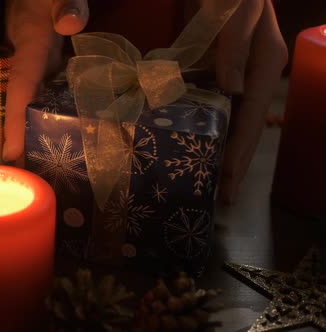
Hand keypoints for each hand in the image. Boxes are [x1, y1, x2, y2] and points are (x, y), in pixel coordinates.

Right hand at [2, 0, 88, 161]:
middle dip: (22, 141)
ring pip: (31, 108)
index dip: (15, 121)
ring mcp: (37, 70)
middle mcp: (27, 65)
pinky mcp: (46, 71)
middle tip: (28, 177)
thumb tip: (70, 24)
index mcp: (28, 50)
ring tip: (42, 168)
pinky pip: (44, 101)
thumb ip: (65, 5)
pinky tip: (61, 138)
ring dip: (34, 135)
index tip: (11, 152)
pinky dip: (48, 121)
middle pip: (21, 108)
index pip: (19, 90)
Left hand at [215, 0, 287, 203]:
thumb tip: (233, 90)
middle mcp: (255, 74)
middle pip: (246, 126)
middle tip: (223, 196)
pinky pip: (214, 104)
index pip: (253, 117)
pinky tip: (192, 142)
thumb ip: (236, 47)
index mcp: (266, 63)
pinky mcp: (220, 68)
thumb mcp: (238, 9)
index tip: (229, 181)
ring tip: (208, 180)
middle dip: (235, 162)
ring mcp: (238, 73)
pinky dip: (205, 125)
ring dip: (220, 149)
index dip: (241, 151)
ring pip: (230, 119)